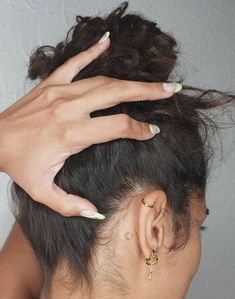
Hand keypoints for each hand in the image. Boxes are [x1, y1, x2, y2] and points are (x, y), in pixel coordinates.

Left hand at [0, 32, 179, 217]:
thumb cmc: (18, 165)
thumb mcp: (42, 191)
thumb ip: (70, 205)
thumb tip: (97, 213)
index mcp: (71, 135)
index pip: (118, 127)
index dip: (140, 129)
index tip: (152, 131)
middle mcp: (69, 109)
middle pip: (117, 95)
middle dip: (147, 93)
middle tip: (171, 90)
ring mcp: (60, 92)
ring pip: (102, 80)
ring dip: (130, 80)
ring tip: (152, 81)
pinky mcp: (50, 84)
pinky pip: (74, 63)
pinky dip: (91, 52)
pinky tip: (106, 43)